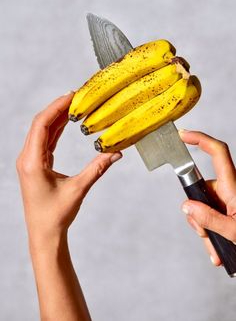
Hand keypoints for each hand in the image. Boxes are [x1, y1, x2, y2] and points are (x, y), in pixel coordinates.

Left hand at [16, 92, 121, 244]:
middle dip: (58, 108)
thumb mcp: (78, 189)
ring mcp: (30, 161)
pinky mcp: (35, 165)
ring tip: (74, 105)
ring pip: (42, 131)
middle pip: (40, 124)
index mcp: (32, 162)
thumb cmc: (56, 216)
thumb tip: (116, 151)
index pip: (41, 125)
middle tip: (77, 96)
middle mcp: (27, 158)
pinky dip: (56, 130)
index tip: (72, 96)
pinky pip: (45, 141)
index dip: (56, 107)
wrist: (43, 235)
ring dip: (57, 118)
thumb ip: (98, 168)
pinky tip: (67, 122)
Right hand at [179, 130, 235, 265]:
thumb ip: (209, 219)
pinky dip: (211, 232)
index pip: (217, 152)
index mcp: (234, 186)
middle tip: (205, 235)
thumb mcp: (233, 231)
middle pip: (203, 188)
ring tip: (216, 247)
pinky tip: (218, 249)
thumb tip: (187, 206)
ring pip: (205, 205)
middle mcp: (231, 188)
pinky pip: (211, 215)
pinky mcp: (229, 209)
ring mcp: (230, 199)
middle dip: (198, 214)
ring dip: (206, 228)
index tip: (183, 135)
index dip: (200, 139)